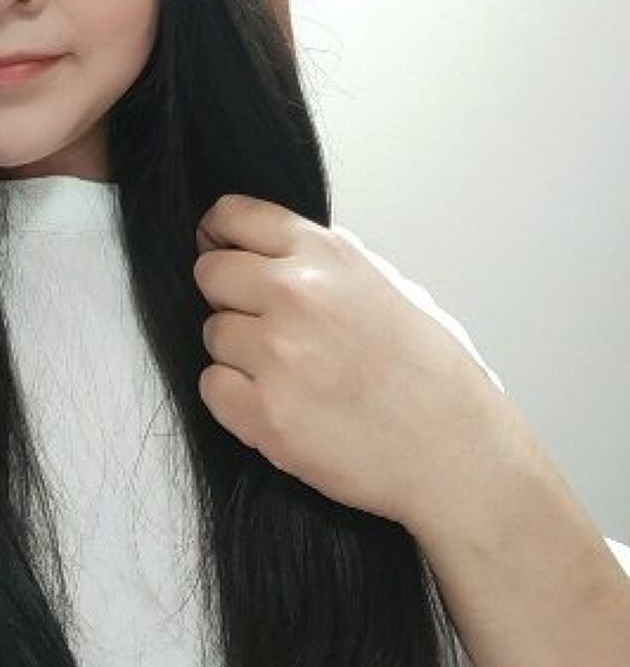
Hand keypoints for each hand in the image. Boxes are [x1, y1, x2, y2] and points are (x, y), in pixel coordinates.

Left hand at [193, 194, 507, 528]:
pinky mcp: (263, 413)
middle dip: (228, 297)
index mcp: (327, 256)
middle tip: (264, 324)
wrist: (455, 451)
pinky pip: (211, 386)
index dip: (219, 234)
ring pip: (212, 334)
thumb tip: (279, 246)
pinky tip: (279, 404)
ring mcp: (276, 354)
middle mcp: (296, 295)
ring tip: (290, 374)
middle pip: (210, 274)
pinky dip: (235, 398)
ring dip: (237, 353)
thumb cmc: (432, 376)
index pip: (234, 215)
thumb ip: (330, 262)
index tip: (217, 247)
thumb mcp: (393, 287)